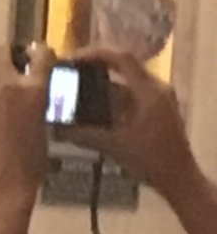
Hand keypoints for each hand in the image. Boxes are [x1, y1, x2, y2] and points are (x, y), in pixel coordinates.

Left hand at [0, 44, 49, 204]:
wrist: (5, 182)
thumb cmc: (34, 160)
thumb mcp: (46, 125)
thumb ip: (38, 102)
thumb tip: (36, 92)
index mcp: (33, 89)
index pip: (41, 54)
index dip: (41, 52)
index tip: (40, 56)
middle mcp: (6, 86)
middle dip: (6, 54)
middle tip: (13, 65)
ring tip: (1, 96)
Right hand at [67, 46, 195, 196]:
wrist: (179, 180)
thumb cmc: (151, 161)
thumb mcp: (115, 146)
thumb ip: (83, 135)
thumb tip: (54, 128)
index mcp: (150, 91)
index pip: (121, 58)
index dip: (94, 54)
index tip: (70, 60)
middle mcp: (156, 89)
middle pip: (121, 67)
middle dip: (93, 68)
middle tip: (68, 73)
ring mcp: (157, 99)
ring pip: (124, 83)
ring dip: (100, 86)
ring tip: (74, 91)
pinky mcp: (155, 110)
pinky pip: (129, 96)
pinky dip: (110, 100)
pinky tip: (91, 110)